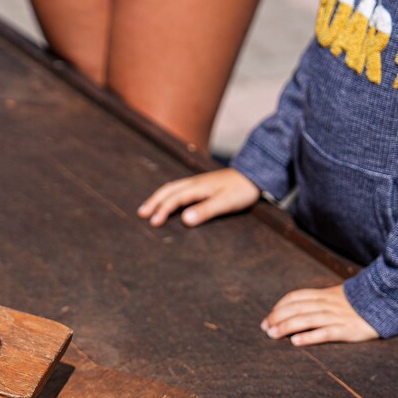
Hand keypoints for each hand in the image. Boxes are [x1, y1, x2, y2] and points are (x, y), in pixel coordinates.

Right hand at [137, 168, 259, 226]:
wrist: (256, 174)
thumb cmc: (242, 190)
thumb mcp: (226, 202)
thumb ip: (206, 211)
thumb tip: (185, 220)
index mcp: (198, 187)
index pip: (174, 199)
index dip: (162, 210)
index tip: (153, 223)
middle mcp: (194, 182)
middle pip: (168, 190)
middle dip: (154, 202)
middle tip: (141, 214)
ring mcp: (198, 182)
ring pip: (172, 187)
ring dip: (158, 197)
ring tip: (148, 207)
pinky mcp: (203, 184)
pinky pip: (179, 188)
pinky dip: (168, 194)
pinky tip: (168, 200)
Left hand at [261, 285, 379, 346]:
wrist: (389, 300)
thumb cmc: (360, 302)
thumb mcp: (338, 296)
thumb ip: (319, 301)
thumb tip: (297, 309)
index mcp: (325, 294)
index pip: (295, 297)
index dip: (279, 307)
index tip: (268, 317)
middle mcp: (328, 304)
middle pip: (297, 309)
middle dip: (278, 318)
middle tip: (265, 329)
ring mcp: (338, 316)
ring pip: (307, 319)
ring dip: (287, 327)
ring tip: (273, 335)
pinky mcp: (349, 329)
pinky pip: (326, 333)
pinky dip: (310, 337)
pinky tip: (296, 342)